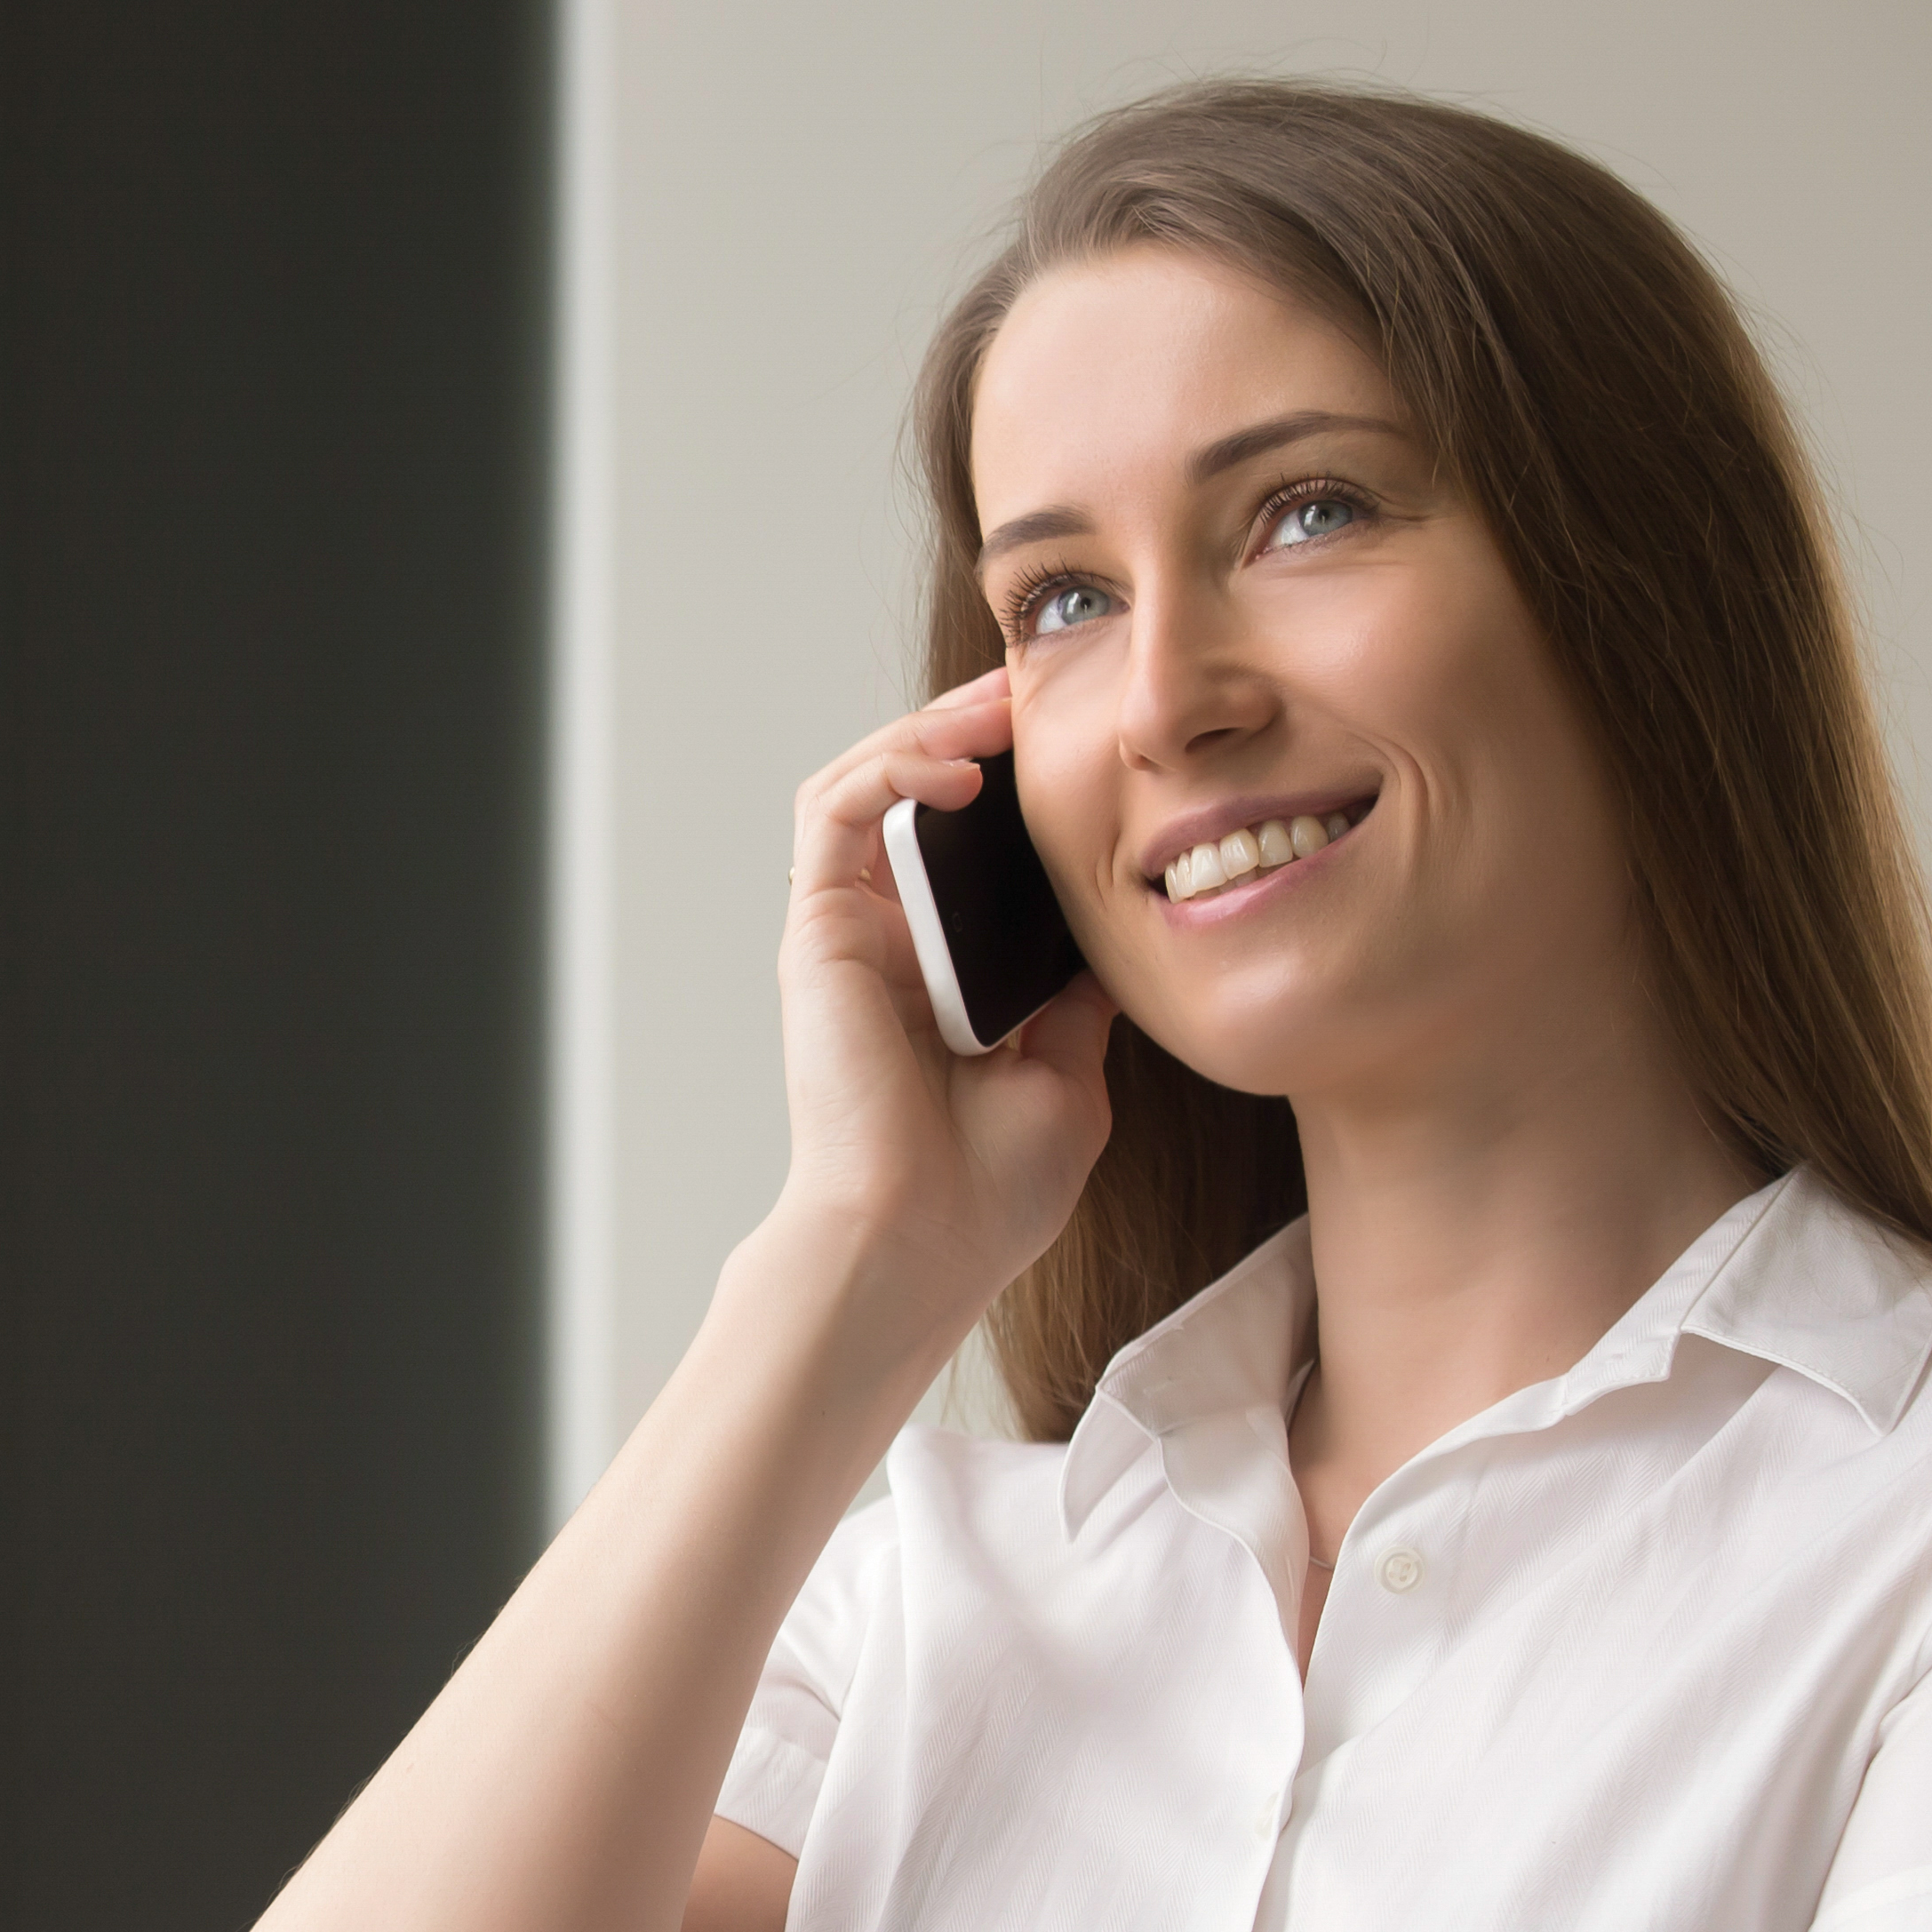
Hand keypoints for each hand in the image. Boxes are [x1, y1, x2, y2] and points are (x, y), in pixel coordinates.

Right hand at [766, 668, 1121, 1330]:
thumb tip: (1114, 940)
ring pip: (863, 782)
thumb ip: (1077, 1005)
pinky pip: (834, 813)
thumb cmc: (986, 1192)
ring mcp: (845, 935)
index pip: (967, 848)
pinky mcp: (816, 932)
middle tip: (1042, 688)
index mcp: (940, 976)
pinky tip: (960, 768)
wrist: (921, 1243)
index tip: (1084, 743)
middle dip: (971, 728)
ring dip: (929, 728)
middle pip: (911, 796)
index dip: (1014, 784)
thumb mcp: (1069, 1076)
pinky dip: (892, 770)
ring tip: (999, 703)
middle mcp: (884, 944)